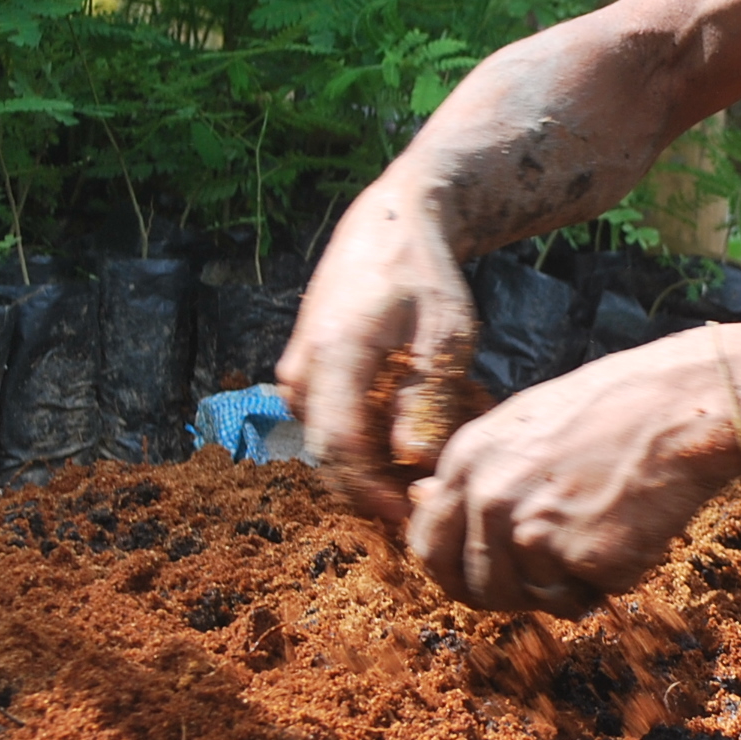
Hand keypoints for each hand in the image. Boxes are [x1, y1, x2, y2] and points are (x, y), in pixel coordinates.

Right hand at [274, 191, 476, 531]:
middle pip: (330, 456)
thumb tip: (411, 459)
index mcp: (334, 355)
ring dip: (378, 456)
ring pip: (331, 442)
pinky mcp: (302, 374)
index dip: (374, 493)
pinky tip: (413, 417)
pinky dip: (370, 431)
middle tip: (433, 485)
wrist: (389, 224)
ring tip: (434, 435)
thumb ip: (427, 395)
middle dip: (379, 483)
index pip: (340, 448)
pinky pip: (332, 421)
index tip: (413, 515)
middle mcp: (302, 369)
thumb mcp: (444, 331)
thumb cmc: (424, 273)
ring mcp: (296, 373)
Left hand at [405, 330, 740, 611]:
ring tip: (598, 539)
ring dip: (561, 588)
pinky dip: (604, 581)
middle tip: (549, 579)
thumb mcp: (523, 426)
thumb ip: (474, 471)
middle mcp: (484, 494)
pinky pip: (577, 597)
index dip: (459, 572)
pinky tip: (627, 534)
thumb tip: (417, 499)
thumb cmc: (612, 413)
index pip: (429, 544)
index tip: (490, 576)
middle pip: (468, 584)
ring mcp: (525, 526)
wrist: (679, 409)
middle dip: (505, 595)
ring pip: (524, 598)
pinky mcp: (570, 553)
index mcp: (466, 459)